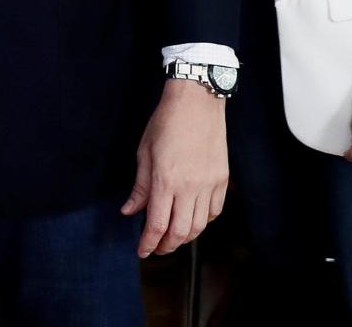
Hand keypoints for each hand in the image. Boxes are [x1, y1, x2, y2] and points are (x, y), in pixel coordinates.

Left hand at [121, 78, 228, 256]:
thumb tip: (129, 211)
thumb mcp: (144, 152)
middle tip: (156, 248)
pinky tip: (193, 220)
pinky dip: (203, 222)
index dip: (148, 243)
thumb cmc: (166, 122)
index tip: (142, 251)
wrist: (197, 100)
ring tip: (174, 238)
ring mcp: (208, 184)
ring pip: (199, 226)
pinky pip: (214, 211)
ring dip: (185, 238)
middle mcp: (189, 186)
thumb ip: (139, 186)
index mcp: (165, 180)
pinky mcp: (222, 179)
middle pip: (180, 232)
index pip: (157, 224)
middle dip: (166, 246)